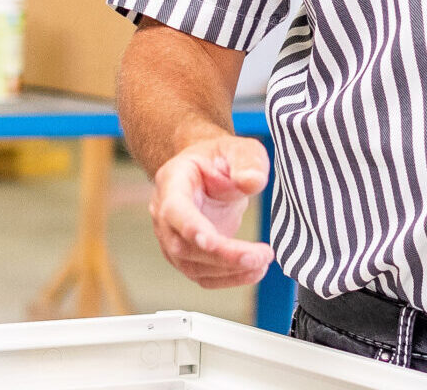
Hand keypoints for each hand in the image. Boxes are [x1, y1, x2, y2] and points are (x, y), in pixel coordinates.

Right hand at [148, 134, 273, 286]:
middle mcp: (164, 213)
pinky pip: (203, 276)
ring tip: (262, 262)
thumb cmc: (220, 158)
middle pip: (183, 245)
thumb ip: (247, 161)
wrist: (208, 170)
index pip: (174, 209)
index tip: (213, 241)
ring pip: (192, 266)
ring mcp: (172, 238)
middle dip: (223, 256)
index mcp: (172, 181)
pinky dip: (229, 279)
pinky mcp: (186, 256)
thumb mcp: (239, 148)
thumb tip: (252, 182)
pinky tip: (253, 271)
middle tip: (259, 255)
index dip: (191, 228)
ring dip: (229, 270)